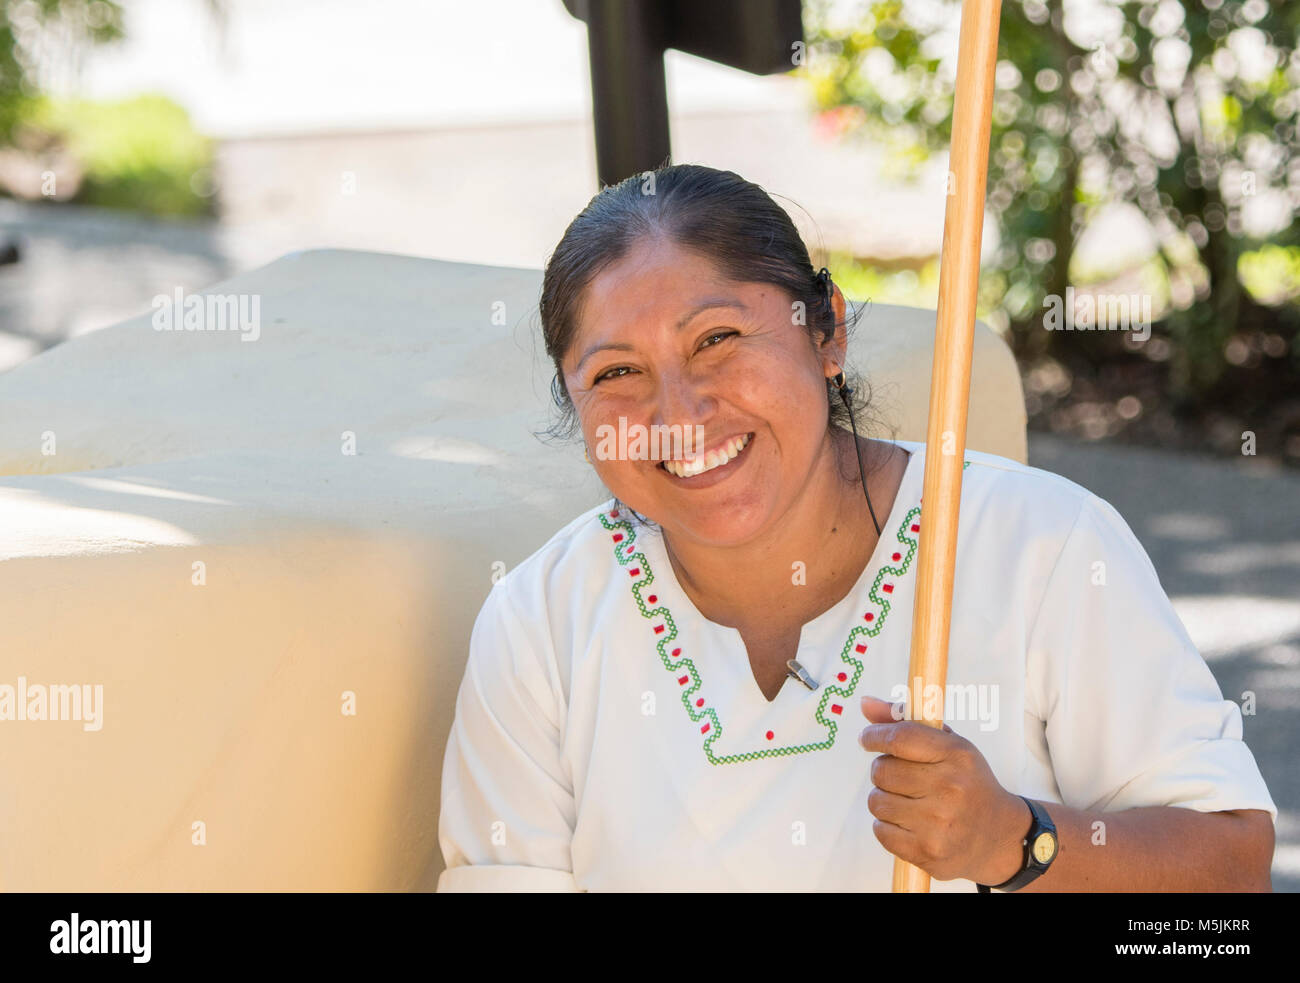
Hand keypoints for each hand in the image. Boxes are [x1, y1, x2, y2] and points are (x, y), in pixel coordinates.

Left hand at [858, 695, 1029, 883]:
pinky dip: (888, 826)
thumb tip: (865, 703)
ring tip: (908, 802)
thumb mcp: (949, 747)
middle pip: (882, 770)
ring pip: (876, 802)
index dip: (875, 736)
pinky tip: (910, 824)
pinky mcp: (928, 852)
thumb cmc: (968, 784)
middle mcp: (950, 788)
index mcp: (957, 755)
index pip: (900, 737)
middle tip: (900, 777)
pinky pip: (880, 831)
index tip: (868, 738)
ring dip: (884, 800)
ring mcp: (939, 824)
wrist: (1000, 837)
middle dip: (883, 771)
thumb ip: (905, 722)